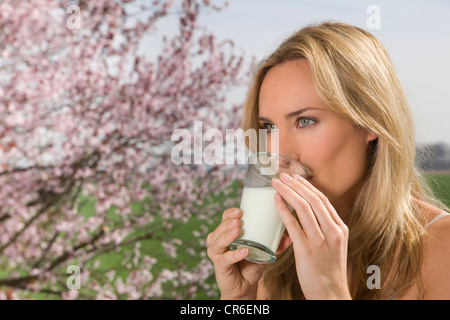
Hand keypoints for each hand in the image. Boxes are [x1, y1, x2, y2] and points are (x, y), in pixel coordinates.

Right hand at [206, 208, 265, 299]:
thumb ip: (274, 245)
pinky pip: (226, 258)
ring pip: (219, 241)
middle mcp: (218, 241)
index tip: (240, 211)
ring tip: (238, 231)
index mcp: (226, 233)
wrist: (244, 286)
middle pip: (220, 228)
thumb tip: (288, 237)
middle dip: (228, 222)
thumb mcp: (263, 253)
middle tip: (239, 220)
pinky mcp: (219, 266)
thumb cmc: (250, 264)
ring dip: (228, 235)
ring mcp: (217, 254)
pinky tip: (244, 250)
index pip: (225, 218)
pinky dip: (235, 254)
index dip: (230, 213)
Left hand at [272, 173, 350, 299]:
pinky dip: (283, 209)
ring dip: (288, 192)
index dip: (308, 186)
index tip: (296, 177)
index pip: (323, 200)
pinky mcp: (306, 250)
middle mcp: (332, 231)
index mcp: (340, 228)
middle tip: (282, 175)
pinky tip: (276, 201)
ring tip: (276, 183)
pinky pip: (293, 224)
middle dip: (296, 184)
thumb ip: (325, 228)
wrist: (330, 294)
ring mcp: (320, 240)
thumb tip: (310, 212)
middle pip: (313, 199)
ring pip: (303, 207)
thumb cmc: (329, 270)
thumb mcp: (334, 245)